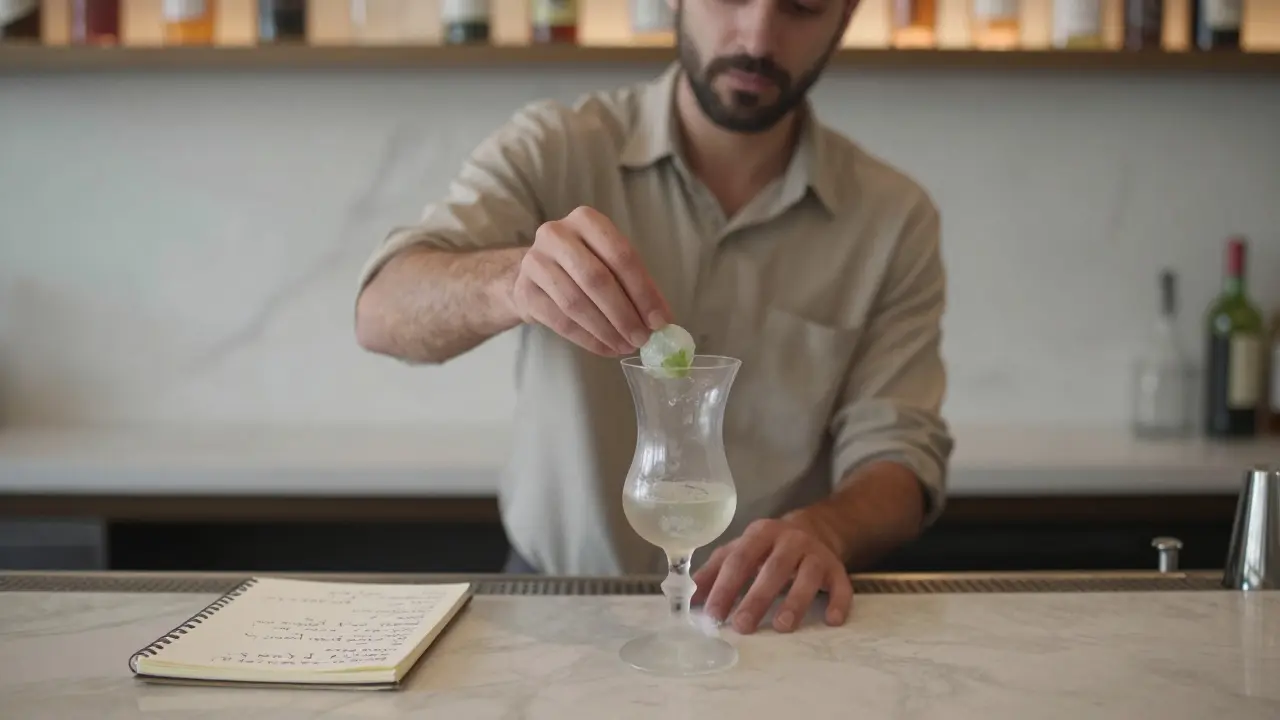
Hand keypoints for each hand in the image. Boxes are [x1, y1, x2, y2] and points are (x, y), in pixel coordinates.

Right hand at [511, 206, 671, 355]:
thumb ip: (636, 286)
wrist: (532, 275)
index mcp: (586, 220)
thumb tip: (661, 320)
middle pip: (597, 279)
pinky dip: (587, 339)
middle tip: (641, 339)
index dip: (643, 291)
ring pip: (576, 302)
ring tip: (625, 346)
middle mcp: (557, 234)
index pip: (621, 255)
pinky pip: (560, 321)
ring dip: (606, 330)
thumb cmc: (580, 267)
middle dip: (624, 314)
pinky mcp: (524, 290)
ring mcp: (535, 261)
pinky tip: (606, 349)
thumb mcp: (609, 264)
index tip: (660, 321)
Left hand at [692, 518, 852, 633]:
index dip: (725, 587)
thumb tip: (688, 598)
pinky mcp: (837, 569)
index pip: (739, 560)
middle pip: (773, 568)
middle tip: (742, 626)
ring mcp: (816, 553)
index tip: (713, 613)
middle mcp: (790, 540)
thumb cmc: (768, 547)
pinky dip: (838, 602)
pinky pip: (842, 585)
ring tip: (783, 626)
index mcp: (760, 534)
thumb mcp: (740, 551)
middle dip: (756, 598)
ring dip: (795, 601)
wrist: (815, 528)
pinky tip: (832, 620)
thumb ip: (715, 571)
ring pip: (808, 576)